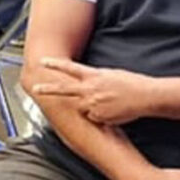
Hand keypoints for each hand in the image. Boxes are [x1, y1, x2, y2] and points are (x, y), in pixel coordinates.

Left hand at [32, 57, 154, 124]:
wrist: (145, 96)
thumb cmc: (132, 84)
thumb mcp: (112, 74)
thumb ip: (97, 78)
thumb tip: (89, 83)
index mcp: (94, 75)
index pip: (70, 68)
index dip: (55, 65)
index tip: (43, 61)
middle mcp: (90, 89)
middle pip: (64, 89)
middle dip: (48, 89)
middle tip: (35, 88)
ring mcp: (93, 103)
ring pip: (83, 107)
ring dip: (92, 106)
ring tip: (111, 102)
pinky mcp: (98, 116)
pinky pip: (95, 118)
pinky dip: (102, 116)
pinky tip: (115, 111)